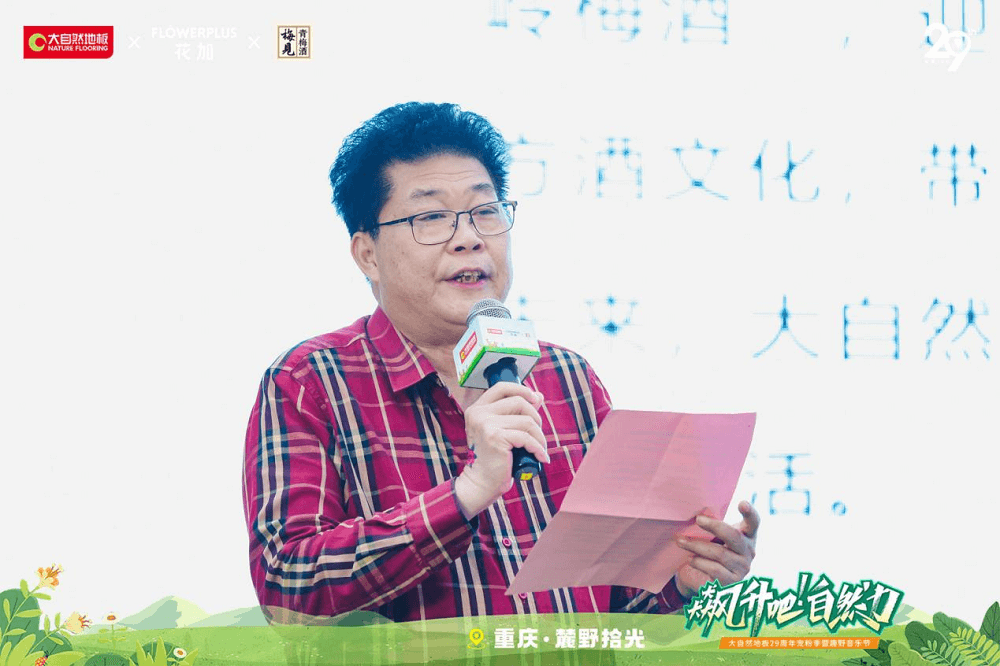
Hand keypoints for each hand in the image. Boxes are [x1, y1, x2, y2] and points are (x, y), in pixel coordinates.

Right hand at [454, 383, 549, 519]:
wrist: (482, 482)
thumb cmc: (493, 457)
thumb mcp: (504, 431)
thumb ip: (517, 412)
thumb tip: (538, 396)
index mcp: (477, 409)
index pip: (501, 387)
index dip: (521, 389)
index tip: (535, 399)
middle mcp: (479, 413)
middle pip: (519, 402)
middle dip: (535, 417)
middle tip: (537, 434)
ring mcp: (485, 424)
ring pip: (526, 421)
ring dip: (539, 436)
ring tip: (539, 448)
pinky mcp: (495, 437)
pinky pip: (527, 437)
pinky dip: (538, 448)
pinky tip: (541, 457)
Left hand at [674, 500, 759, 598]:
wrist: (706, 579)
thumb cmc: (712, 549)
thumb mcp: (715, 536)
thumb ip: (713, 527)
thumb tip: (698, 514)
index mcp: (746, 535)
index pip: (753, 522)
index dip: (749, 513)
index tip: (742, 503)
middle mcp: (749, 551)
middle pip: (734, 536)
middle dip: (714, 526)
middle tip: (698, 519)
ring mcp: (742, 568)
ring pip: (719, 553)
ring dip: (696, 545)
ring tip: (680, 541)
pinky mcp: (732, 582)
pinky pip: (714, 569)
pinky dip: (699, 562)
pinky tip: (690, 559)